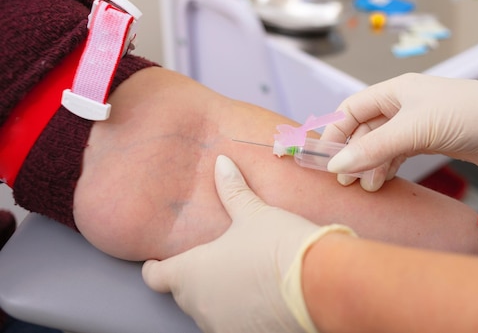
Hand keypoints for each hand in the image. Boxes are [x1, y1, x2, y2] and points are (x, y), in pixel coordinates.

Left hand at [142, 155, 354, 332]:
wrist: (320, 285)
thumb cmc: (279, 246)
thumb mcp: (254, 214)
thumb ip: (232, 190)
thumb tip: (221, 163)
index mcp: (192, 274)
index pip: (155, 277)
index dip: (155, 267)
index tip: (157, 261)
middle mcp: (200, 305)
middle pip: (184, 293)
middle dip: (193, 277)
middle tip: (211, 259)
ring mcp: (223, 325)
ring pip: (210, 309)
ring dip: (218, 295)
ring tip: (239, 276)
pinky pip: (234, 322)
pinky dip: (240, 310)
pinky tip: (259, 295)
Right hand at [322, 73, 477, 190]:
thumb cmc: (471, 114)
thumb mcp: (417, 129)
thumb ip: (374, 148)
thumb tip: (336, 165)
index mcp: (396, 90)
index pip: (352, 109)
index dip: (335, 131)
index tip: (323, 158)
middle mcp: (403, 105)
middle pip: (364, 129)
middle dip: (352, 152)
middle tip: (343, 179)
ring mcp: (418, 124)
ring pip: (381, 144)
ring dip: (370, 164)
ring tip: (365, 186)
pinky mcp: (432, 141)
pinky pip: (399, 154)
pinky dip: (388, 168)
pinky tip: (382, 182)